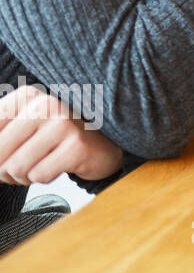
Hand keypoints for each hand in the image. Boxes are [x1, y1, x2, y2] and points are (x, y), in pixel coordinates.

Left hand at [0, 85, 123, 184]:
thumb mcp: (23, 126)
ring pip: (16, 168)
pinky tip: (58, 166)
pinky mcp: (76, 146)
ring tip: (41, 164)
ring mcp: (63, 123)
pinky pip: (39, 176)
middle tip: (21, 166)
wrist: (104, 143)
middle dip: (5, 169)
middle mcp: (45, 104)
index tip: (11, 152)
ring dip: (25, 176)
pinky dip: (44, 177)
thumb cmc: (55, 137)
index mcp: (26, 95)